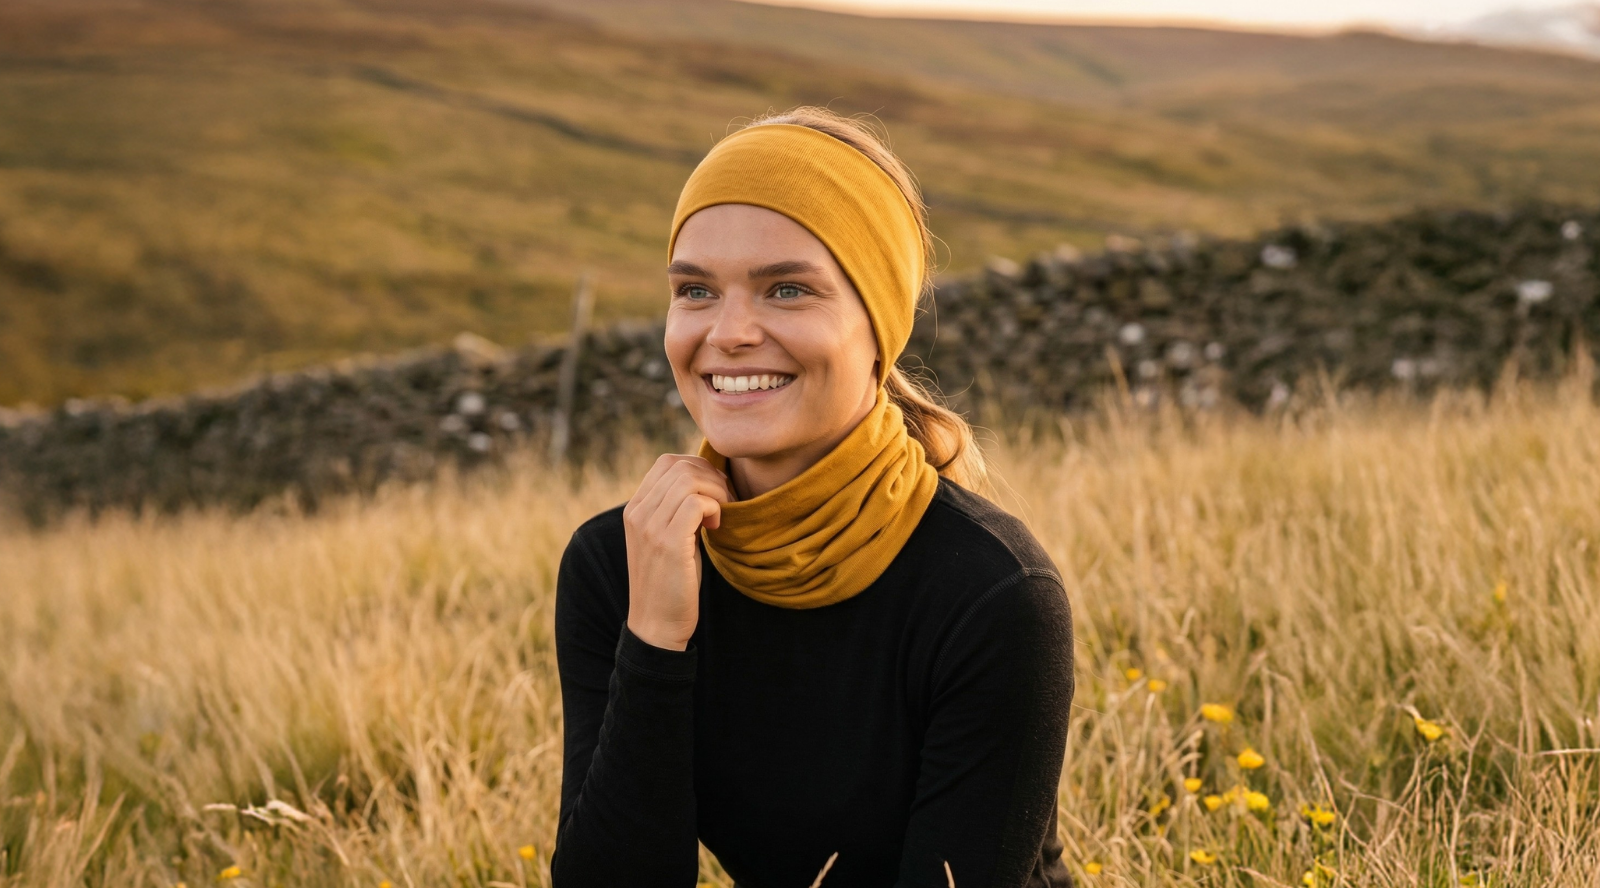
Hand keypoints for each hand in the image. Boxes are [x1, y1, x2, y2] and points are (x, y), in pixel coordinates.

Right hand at [622, 454, 731, 650]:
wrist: (656, 625)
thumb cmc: (671, 583)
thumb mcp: (669, 538)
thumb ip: (678, 510)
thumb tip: (709, 482)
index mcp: (635, 508)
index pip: (667, 462)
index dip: (699, 468)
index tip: (716, 493)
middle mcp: (637, 512)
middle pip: (680, 466)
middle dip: (712, 478)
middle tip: (726, 502)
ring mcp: (650, 526)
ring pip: (689, 479)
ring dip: (716, 492)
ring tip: (721, 515)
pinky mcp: (667, 542)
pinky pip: (697, 502)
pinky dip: (715, 508)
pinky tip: (716, 528)